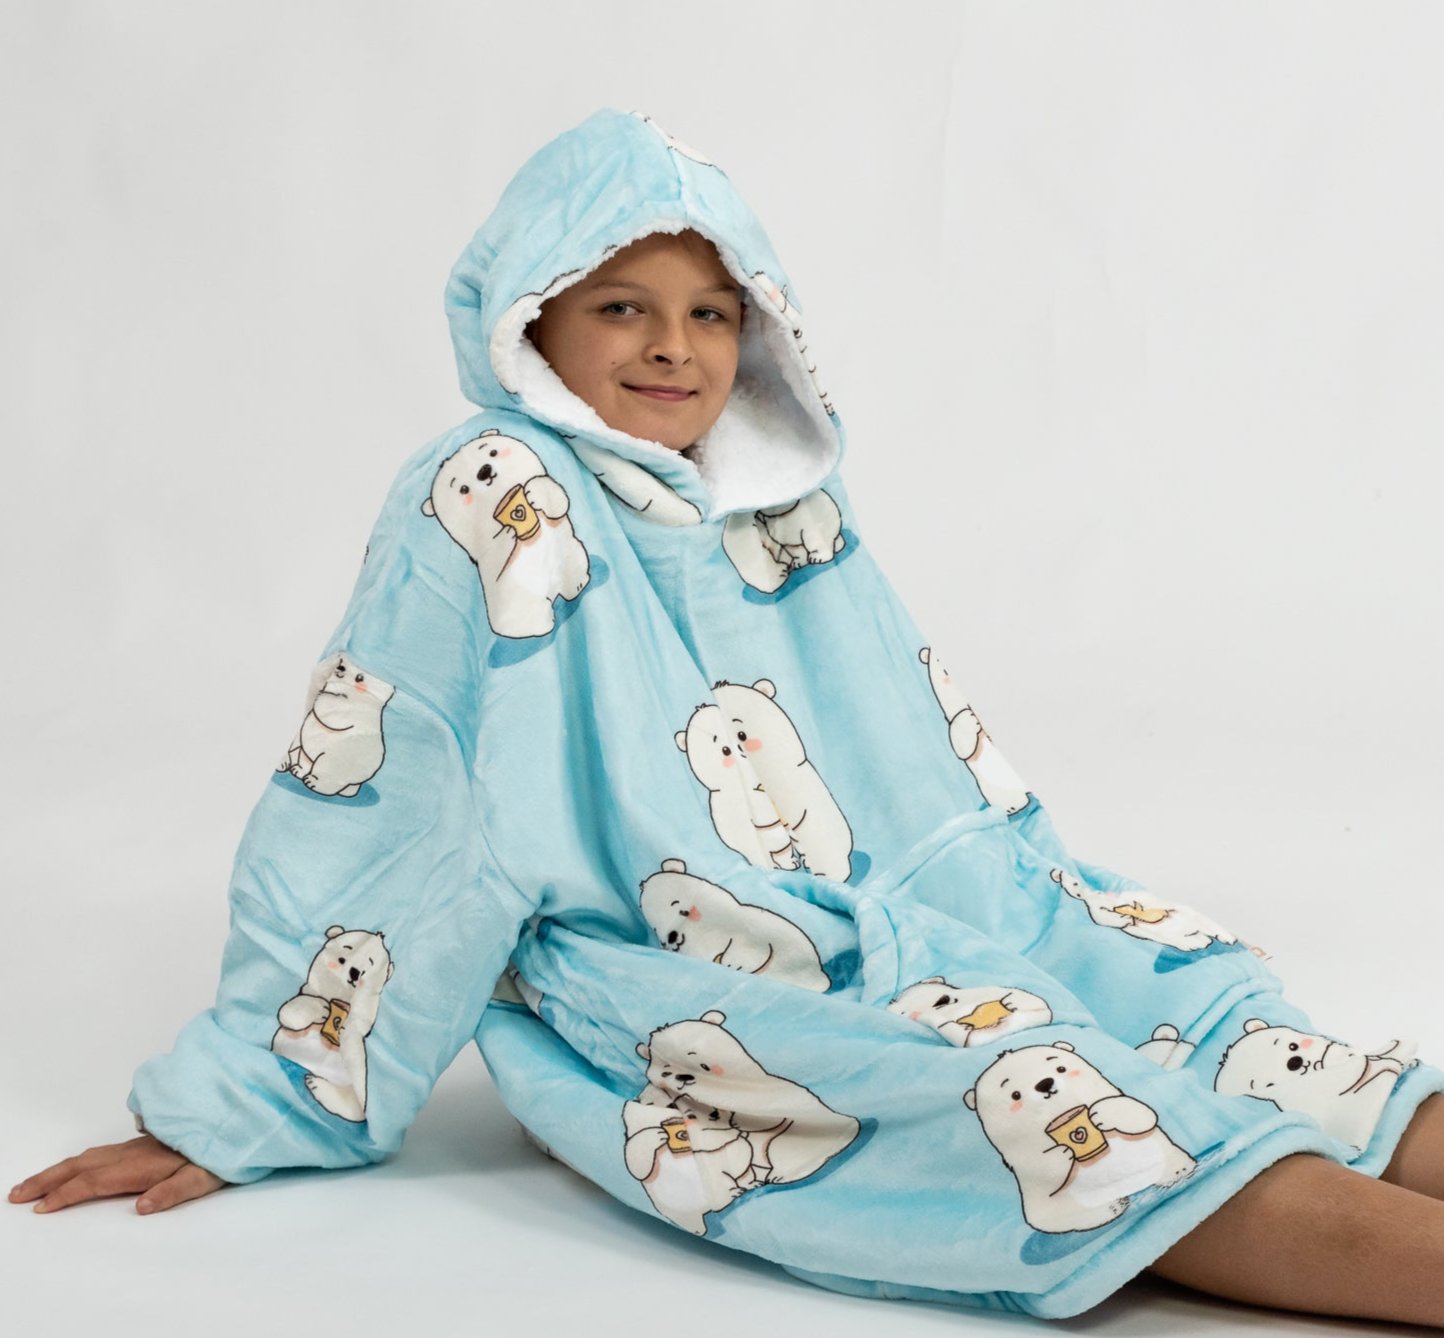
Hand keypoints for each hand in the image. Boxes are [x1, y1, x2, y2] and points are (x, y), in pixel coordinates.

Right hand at [9, 1134, 227, 1214]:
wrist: (235, 1121)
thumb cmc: (222, 1154)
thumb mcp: (205, 1178)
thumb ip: (174, 1192)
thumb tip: (142, 1207)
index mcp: (144, 1164)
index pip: (96, 1181)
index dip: (67, 1193)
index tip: (41, 1207)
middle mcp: (134, 1152)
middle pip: (83, 1166)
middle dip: (48, 1180)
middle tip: (15, 1194)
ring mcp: (137, 1146)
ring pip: (89, 1156)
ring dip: (58, 1170)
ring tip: (32, 1184)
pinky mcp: (142, 1143)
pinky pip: (101, 1152)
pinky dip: (77, 1161)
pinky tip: (74, 1166)